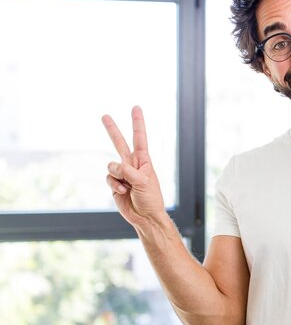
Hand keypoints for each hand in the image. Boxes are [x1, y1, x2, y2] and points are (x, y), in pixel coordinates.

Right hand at [102, 106, 164, 226]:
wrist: (145, 216)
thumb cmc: (151, 199)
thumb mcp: (144, 182)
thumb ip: (128, 171)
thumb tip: (114, 166)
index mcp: (144, 160)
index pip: (140, 137)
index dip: (137, 122)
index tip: (136, 107)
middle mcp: (132, 164)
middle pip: (119, 143)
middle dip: (112, 130)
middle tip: (104, 115)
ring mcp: (122, 173)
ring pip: (111, 166)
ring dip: (118, 176)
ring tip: (128, 186)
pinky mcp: (115, 183)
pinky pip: (109, 178)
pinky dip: (115, 185)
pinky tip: (124, 192)